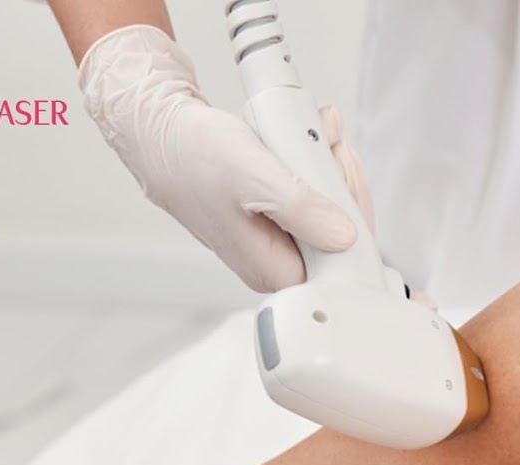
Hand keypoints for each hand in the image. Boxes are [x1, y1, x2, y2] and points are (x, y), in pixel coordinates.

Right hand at [80, 26, 369, 292]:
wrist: (167, 140)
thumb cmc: (197, 158)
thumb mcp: (255, 178)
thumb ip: (301, 210)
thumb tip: (343, 237)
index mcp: (271, 271)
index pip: (341, 265)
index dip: (353, 218)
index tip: (341, 177)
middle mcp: (277, 264)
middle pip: (344, 237)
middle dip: (342, 183)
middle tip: (324, 148)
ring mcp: (279, 242)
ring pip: (334, 211)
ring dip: (331, 166)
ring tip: (310, 137)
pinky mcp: (279, 221)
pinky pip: (319, 197)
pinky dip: (318, 163)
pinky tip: (303, 143)